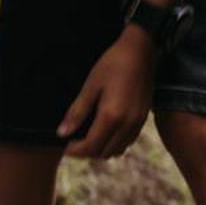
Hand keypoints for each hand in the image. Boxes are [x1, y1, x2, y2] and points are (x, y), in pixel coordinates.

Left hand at [58, 26, 156, 157]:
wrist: (141, 52)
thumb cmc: (113, 64)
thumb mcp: (91, 85)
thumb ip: (77, 112)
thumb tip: (62, 132)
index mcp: (111, 116)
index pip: (91, 146)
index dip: (75, 151)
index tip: (64, 146)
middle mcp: (127, 125)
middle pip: (104, 152)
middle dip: (87, 152)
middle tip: (73, 142)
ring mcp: (137, 124)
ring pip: (117, 150)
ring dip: (101, 149)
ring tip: (88, 138)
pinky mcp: (143, 120)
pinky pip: (127, 142)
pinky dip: (114, 143)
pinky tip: (105, 131)